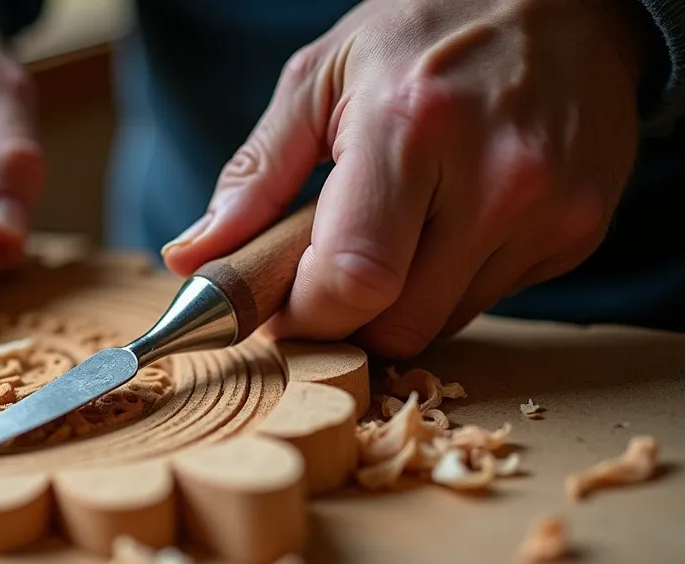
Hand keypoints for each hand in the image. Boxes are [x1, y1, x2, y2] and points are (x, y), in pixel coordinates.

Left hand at [161, 0, 646, 357]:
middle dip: (347, 317)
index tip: (280, 308)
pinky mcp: (581, 228)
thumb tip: (191, 257)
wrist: (564, 0)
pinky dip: (454, 280)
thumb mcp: (319, 79)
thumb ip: (254, 177)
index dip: (304, 314)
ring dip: (401, 300)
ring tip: (394, 231)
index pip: (352, 279)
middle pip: (399, 322)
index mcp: (412, 127)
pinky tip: (451, 221)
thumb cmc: (425, 31)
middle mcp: (495, 174)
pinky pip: (493, 298)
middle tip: (328, 273)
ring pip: (446, 322)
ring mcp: (550, 206)